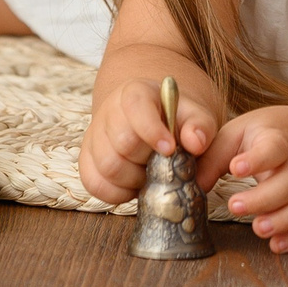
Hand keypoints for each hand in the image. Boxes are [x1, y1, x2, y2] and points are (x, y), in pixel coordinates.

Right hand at [77, 78, 223, 204]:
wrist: (156, 124)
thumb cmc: (176, 120)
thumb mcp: (195, 116)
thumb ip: (201, 126)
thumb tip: (196, 143)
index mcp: (136, 92)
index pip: (135, 106)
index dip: (152, 130)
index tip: (170, 149)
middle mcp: (109, 111)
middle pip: (122, 143)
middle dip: (148, 161)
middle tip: (163, 163)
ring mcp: (94, 135)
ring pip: (107, 166)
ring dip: (133, 179)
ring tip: (149, 174)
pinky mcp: (86, 160)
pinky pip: (94, 184)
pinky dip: (117, 193)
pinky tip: (133, 185)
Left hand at [197, 106, 287, 252]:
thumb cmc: (260, 137)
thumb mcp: (234, 136)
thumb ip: (212, 159)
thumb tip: (191, 186)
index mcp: (276, 140)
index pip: (275, 146)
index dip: (258, 158)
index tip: (236, 167)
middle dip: (265, 197)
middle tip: (234, 207)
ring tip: (259, 230)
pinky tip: (276, 244)